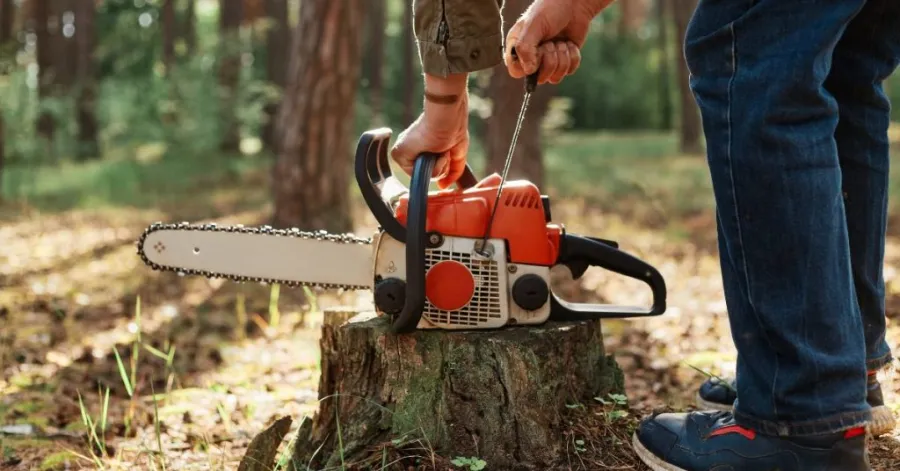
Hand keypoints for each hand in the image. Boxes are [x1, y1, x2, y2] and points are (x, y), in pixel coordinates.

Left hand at [390, 74, 469, 188]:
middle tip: (443, 149)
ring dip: (439, 165)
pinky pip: (418, 175)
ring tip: (440, 148)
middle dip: (441, 165)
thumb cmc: (454, 130)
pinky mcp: (398, 154)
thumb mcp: (457, 154)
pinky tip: (434, 151)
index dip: (442, 165)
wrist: (447, 120)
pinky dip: (433, 166)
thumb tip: (442, 186)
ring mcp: (403, 152)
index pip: (429, 169)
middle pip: (428, 174)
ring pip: (424, 175)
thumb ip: (452, 171)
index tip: (446, 151)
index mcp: (420, 146)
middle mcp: (410, 150)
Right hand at [504, 0, 611, 83]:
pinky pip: (569, 71)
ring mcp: (548, 61)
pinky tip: (569, 44)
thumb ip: (525, 47)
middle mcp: (531, 58)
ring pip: (554, 78)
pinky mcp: (564, 62)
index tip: (537, 52)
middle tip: (551, 42)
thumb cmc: (549, 10)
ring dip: (562, 58)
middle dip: (549, 59)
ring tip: (561, 42)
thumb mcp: (533, 25)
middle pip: (538, 78)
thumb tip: (528, 71)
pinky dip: (572, 57)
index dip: (528, 67)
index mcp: (518, 48)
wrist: (574, 4)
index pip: (516, 72)